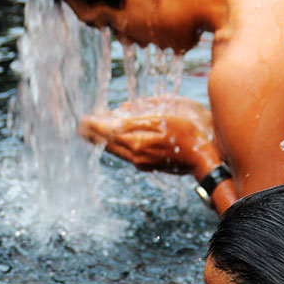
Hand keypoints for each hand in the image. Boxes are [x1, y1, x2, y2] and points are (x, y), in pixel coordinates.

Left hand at [79, 96, 220, 174]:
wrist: (204, 159)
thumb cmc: (187, 135)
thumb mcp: (162, 120)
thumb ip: (136, 120)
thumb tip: (113, 120)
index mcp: (136, 143)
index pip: (107, 133)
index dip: (93, 125)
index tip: (81, 119)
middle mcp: (135, 156)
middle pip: (107, 144)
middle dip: (93, 134)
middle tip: (79, 126)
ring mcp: (141, 162)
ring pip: (115, 150)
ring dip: (102, 141)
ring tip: (90, 133)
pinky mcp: (147, 164)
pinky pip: (124, 154)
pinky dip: (114, 145)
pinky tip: (112, 140)